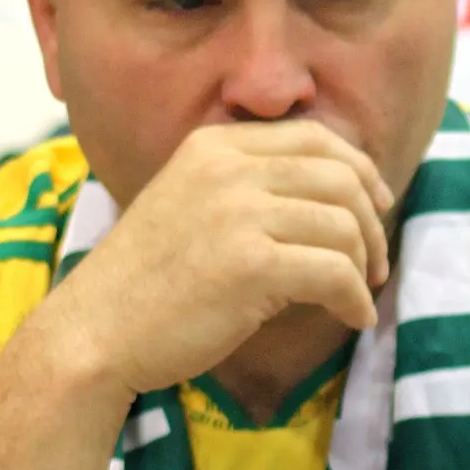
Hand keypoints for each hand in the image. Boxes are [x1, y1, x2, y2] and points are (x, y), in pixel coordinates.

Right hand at [53, 122, 392, 399]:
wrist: (94, 332)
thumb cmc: (146, 284)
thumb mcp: (191, 206)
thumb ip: (246, 188)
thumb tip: (333, 196)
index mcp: (214, 146)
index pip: (315, 137)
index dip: (359, 171)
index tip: (374, 208)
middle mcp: (228, 168)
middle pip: (340, 177)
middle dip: (371, 222)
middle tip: (375, 265)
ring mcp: (239, 212)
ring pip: (344, 225)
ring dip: (365, 266)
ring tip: (360, 296)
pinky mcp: (251, 264)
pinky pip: (335, 272)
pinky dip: (355, 299)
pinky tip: (352, 318)